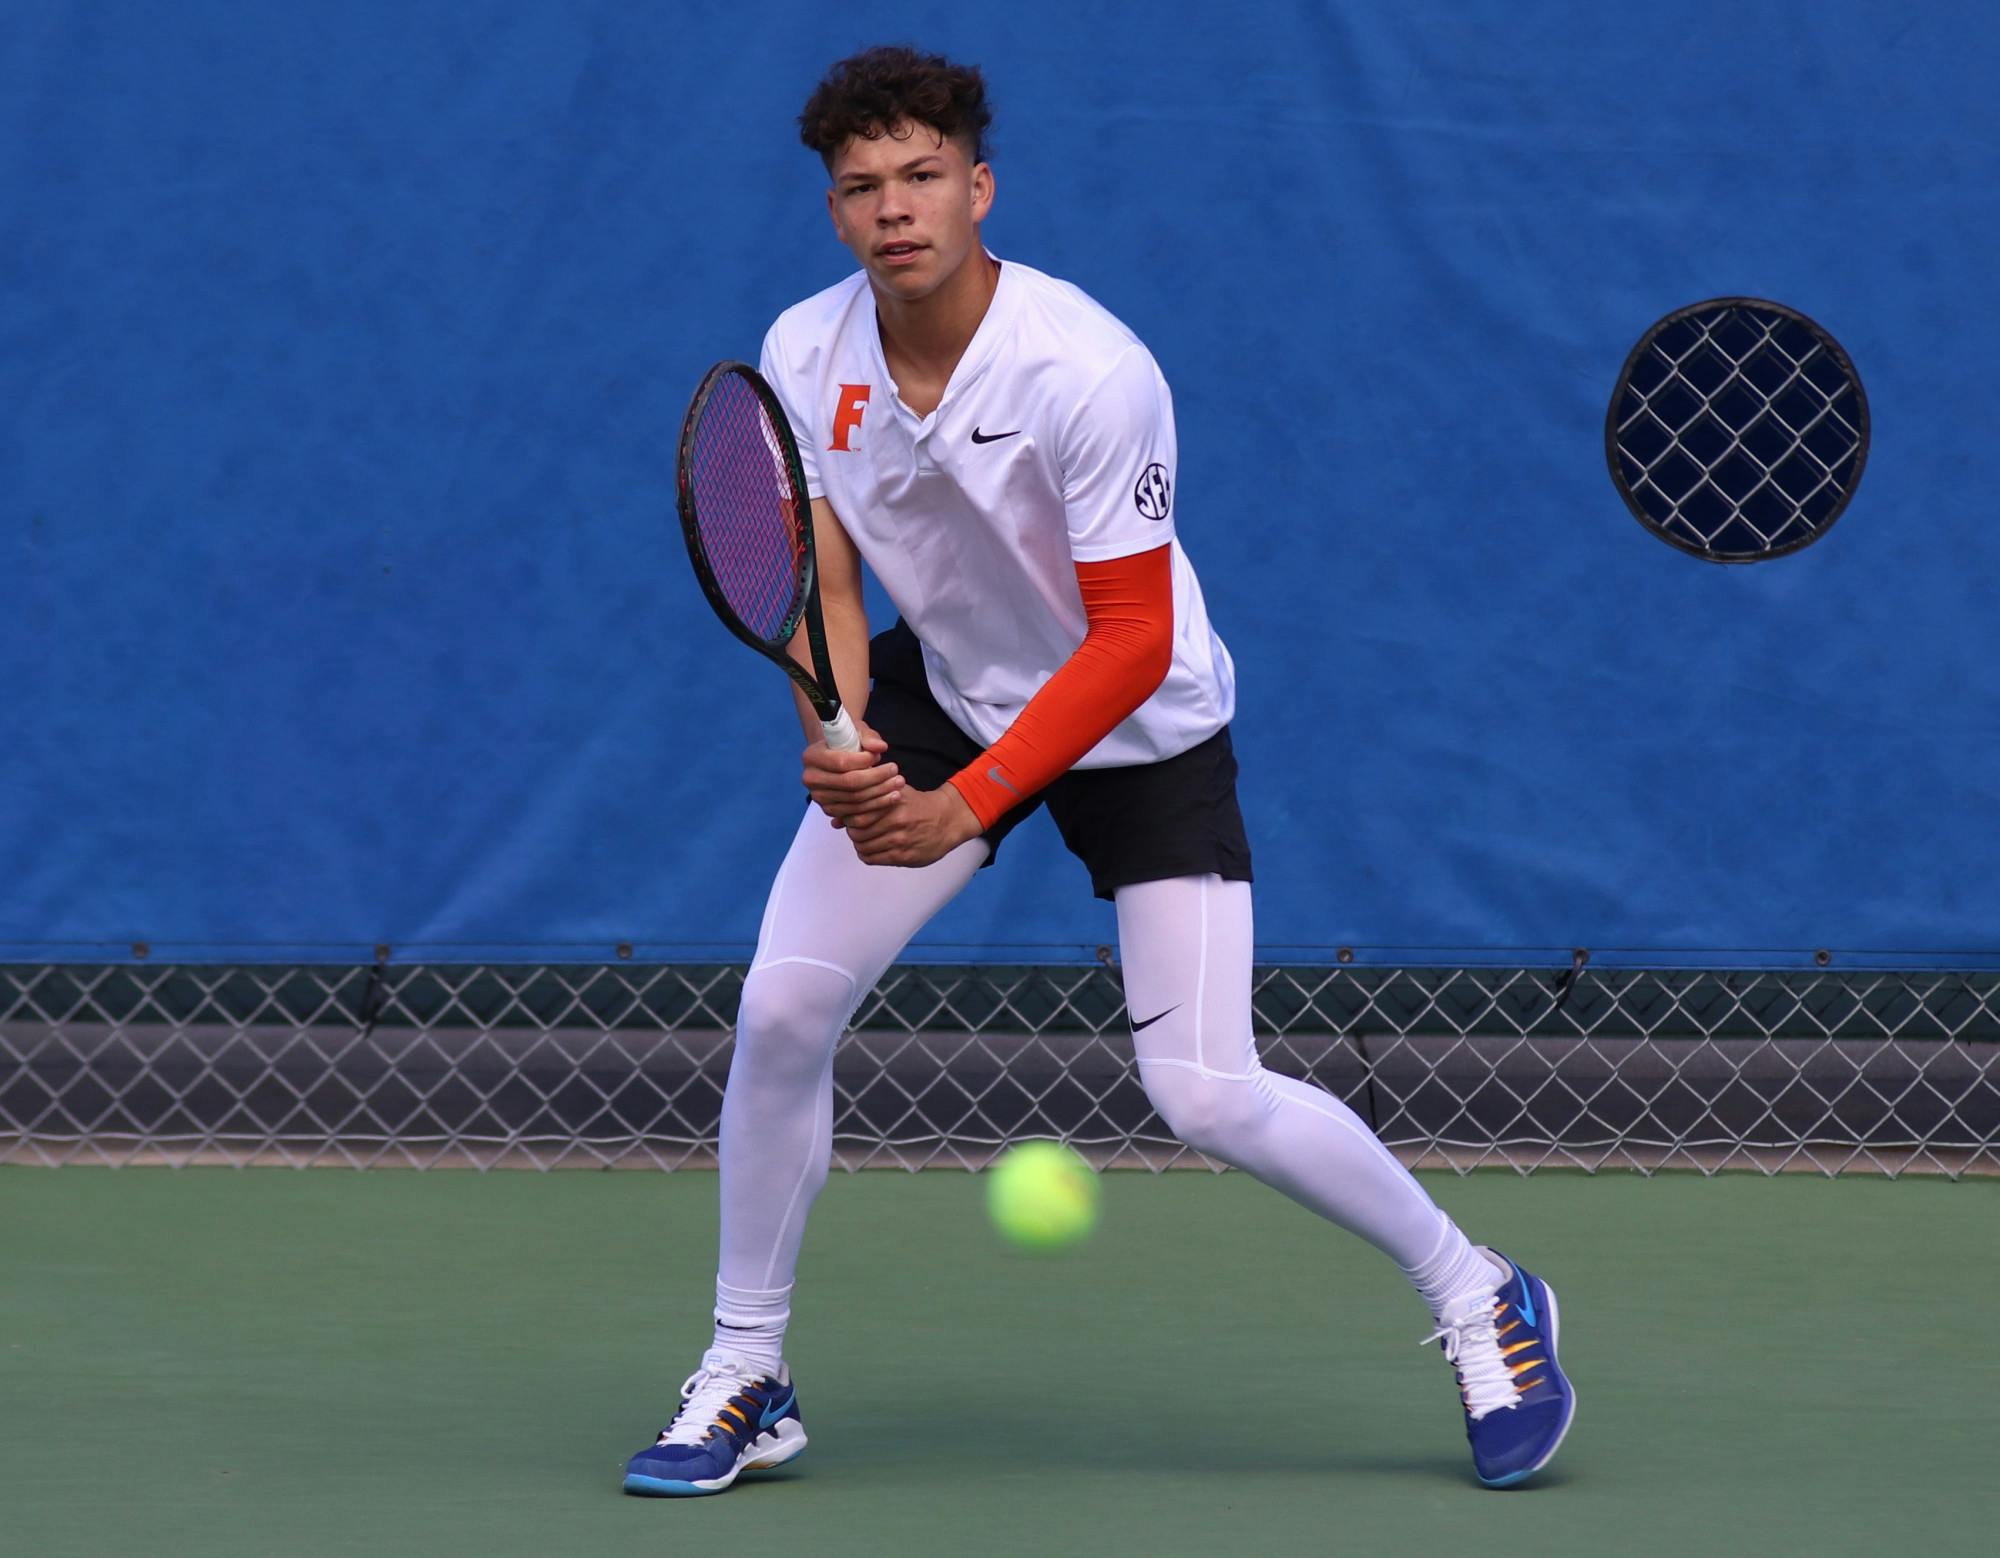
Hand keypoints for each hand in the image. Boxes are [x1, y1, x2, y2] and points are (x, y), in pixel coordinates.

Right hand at [801, 722, 904, 827]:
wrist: (836, 755)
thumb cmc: (846, 741)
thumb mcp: (856, 731)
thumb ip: (868, 737)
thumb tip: (880, 747)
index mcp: (812, 756)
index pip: (841, 762)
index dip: (864, 761)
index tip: (879, 756)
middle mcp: (811, 779)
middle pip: (849, 783)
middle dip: (877, 778)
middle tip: (896, 772)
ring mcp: (819, 797)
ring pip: (855, 800)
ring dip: (881, 794)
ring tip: (899, 784)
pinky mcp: (830, 810)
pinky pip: (856, 814)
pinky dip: (876, 807)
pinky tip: (892, 798)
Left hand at [844, 783, 983, 867]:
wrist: (948, 819)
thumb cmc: (920, 805)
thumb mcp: (897, 791)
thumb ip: (870, 797)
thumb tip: (838, 817)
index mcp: (893, 803)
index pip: (855, 815)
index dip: (848, 817)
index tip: (850, 816)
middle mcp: (896, 822)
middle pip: (857, 832)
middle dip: (852, 831)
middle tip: (856, 828)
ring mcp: (900, 841)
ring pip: (863, 847)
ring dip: (860, 844)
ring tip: (865, 838)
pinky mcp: (904, 857)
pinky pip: (873, 859)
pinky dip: (867, 854)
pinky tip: (872, 848)